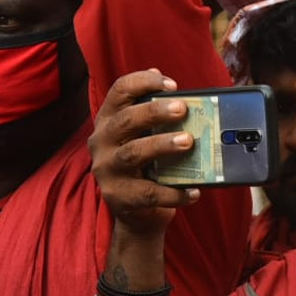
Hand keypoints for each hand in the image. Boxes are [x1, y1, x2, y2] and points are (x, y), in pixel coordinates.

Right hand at [88, 70, 198, 239]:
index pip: (119, 90)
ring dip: (162, 145)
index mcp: (108, 120)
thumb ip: (156, 114)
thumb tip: (174, 90)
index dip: (144, 82)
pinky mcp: (118, 197)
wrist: (137, 213)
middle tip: (182, 109)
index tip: (172, 84)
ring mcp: (107, 170)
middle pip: (125, 120)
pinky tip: (193, 191)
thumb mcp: (147, 136)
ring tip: (188, 142)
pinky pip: (148, 193)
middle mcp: (101, 142)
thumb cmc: (146, 165)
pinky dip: (173, 193)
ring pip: (133, 153)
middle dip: (155, 112)